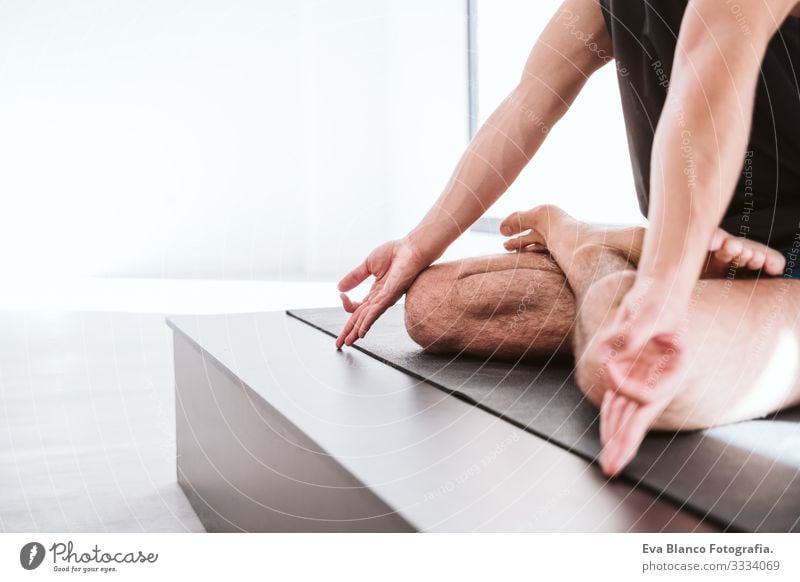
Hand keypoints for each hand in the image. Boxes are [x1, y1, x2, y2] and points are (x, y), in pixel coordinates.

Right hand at [335, 238, 429, 348]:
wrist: (411, 248)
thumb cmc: (395, 254)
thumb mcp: (368, 265)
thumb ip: (354, 277)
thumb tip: (339, 288)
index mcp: (375, 293)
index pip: (358, 307)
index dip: (347, 306)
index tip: (341, 296)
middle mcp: (380, 299)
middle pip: (360, 319)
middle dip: (348, 332)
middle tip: (339, 344)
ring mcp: (385, 299)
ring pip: (366, 318)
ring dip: (355, 331)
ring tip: (347, 342)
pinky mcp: (390, 296)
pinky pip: (375, 312)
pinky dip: (367, 322)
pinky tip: (361, 332)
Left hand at [594, 279, 688, 475]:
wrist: (657, 294)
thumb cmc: (658, 300)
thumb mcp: (649, 311)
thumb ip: (633, 332)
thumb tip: (610, 354)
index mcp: (676, 368)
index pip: (648, 395)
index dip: (624, 386)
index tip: (608, 365)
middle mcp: (661, 380)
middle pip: (640, 418)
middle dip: (625, 443)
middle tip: (613, 467)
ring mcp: (645, 380)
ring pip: (627, 415)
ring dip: (616, 439)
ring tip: (609, 464)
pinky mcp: (631, 376)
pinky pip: (618, 403)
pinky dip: (610, 420)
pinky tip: (607, 439)